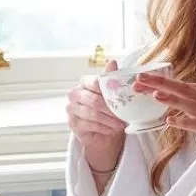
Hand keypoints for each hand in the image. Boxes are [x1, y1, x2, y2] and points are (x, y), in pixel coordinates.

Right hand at [67, 59, 125, 173]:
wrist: (101, 132)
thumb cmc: (106, 111)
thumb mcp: (111, 94)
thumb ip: (110, 78)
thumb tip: (112, 62)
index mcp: (83, 83)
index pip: (94, 82)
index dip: (109, 91)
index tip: (121, 98)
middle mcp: (75, 95)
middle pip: (94, 100)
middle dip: (111, 109)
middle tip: (123, 115)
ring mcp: (72, 110)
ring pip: (93, 114)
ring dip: (109, 120)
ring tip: (120, 124)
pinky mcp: (73, 124)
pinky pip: (90, 125)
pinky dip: (104, 128)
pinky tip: (111, 129)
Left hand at [135, 72, 195, 149]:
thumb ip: (179, 98)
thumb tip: (155, 92)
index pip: (175, 83)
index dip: (156, 81)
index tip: (138, 79)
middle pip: (179, 88)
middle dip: (160, 83)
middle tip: (141, 79)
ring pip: (188, 104)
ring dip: (172, 99)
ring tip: (155, 95)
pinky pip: (195, 124)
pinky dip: (183, 121)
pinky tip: (169, 121)